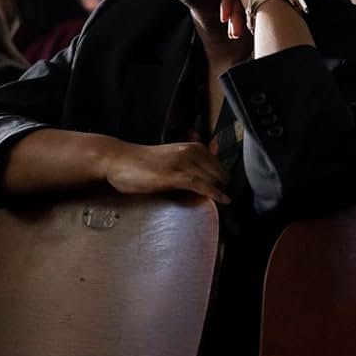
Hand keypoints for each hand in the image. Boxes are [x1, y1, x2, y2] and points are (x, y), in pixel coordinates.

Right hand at [103, 138, 230, 203]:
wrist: (119, 159)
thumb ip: (188, 167)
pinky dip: (214, 193)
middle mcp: (191, 151)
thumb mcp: (171, 160)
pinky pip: (201, 184)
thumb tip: (204, 182)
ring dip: (223, 192)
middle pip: (220, 172)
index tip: (234, 195)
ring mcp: (183, 162)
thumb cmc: (142, 163)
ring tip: (233, 208)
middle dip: (227, 188)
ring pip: (213, 178)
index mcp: (192, 147)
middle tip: (236, 206)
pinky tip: (223, 200)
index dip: (226, 180)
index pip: (219, 165)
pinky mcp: (174, 175)